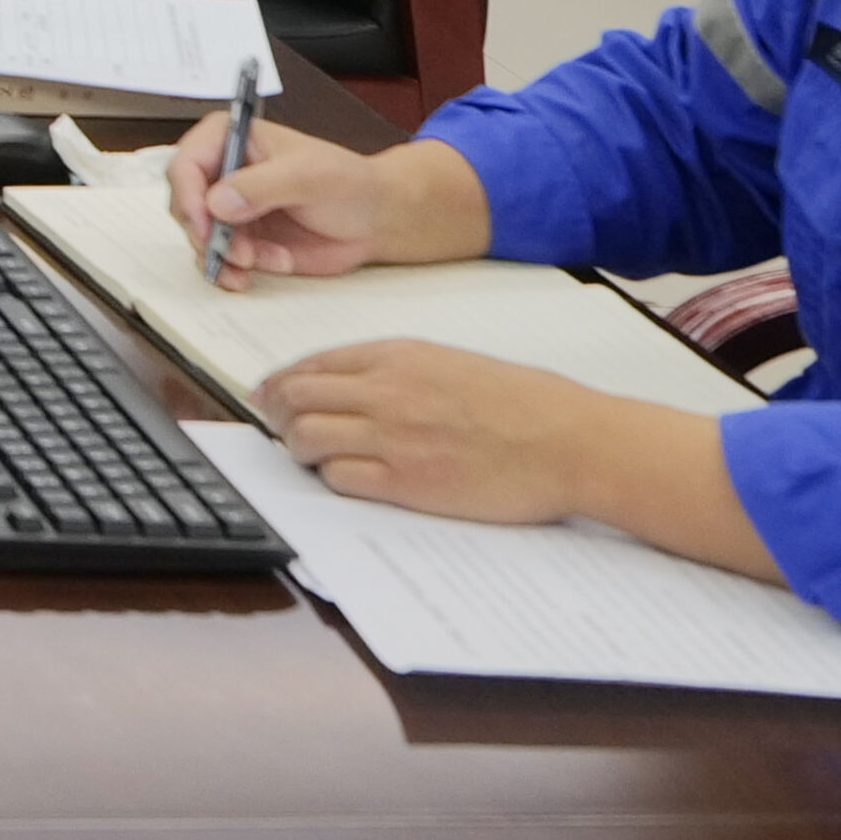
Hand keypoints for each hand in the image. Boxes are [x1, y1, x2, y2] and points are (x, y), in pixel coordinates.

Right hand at [168, 117, 398, 285]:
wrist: (375, 220)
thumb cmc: (349, 184)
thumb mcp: (309, 175)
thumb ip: (262, 185)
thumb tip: (218, 203)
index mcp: (231, 138)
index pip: (186, 164)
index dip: (189, 196)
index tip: (206, 225)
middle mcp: (223, 171)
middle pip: (185, 204)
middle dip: (208, 234)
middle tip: (239, 252)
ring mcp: (229, 207)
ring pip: (198, 236)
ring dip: (224, 256)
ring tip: (262, 262)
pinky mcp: (241, 238)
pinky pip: (216, 259)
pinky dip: (230, 271)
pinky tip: (255, 274)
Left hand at [257, 343, 630, 525]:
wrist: (571, 442)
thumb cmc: (525, 404)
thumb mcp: (452, 362)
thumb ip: (397, 369)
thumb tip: (348, 382)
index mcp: (398, 356)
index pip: (312, 364)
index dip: (281, 382)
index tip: (270, 395)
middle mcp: (387, 390)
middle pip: (296, 398)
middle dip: (278, 414)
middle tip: (281, 429)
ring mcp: (394, 437)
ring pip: (306, 438)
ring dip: (297, 449)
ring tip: (308, 458)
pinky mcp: (407, 483)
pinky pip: (339, 478)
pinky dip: (329, 479)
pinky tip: (342, 479)